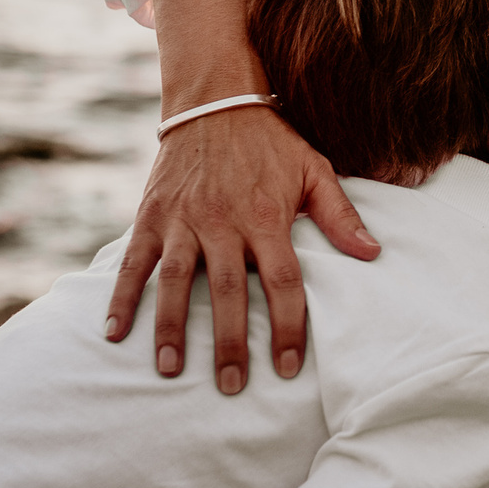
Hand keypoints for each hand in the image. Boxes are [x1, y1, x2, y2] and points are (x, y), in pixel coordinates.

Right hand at [107, 0, 380, 392]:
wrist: (214, 101)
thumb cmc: (271, 142)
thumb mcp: (314, 169)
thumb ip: (341, 215)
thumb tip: (374, 254)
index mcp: (266, 217)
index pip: (282, 282)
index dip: (287, 327)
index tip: (288, 368)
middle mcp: (222, 222)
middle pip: (228, 291)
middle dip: (230, 342)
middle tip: (231, 386)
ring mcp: (183, 220)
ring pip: (176, 281)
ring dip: (172, 327)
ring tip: (171, 370)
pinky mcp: (151, 216)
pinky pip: (132, 261)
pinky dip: (121, 296)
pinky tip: (115, 332)